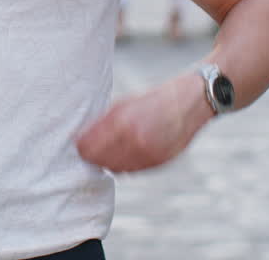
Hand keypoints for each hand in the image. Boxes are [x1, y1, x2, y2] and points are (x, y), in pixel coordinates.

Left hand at [75, 73, 213, 172]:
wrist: (191, 102)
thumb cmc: (154, 98)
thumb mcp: (124, 102)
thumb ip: (104, 120)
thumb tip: (82, 136)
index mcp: (123, 121)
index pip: (89, 145)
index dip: (81, 146)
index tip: (77, 143)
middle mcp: (135, 140)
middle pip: (99, 159)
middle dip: (91, 156)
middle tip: (87, 151)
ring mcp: (148, 154)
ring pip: (115, 168)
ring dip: (106, 162)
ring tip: (104, 153)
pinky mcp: (159, 162)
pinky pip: (132, 170)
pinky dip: (123, 166)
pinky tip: (121, 156)